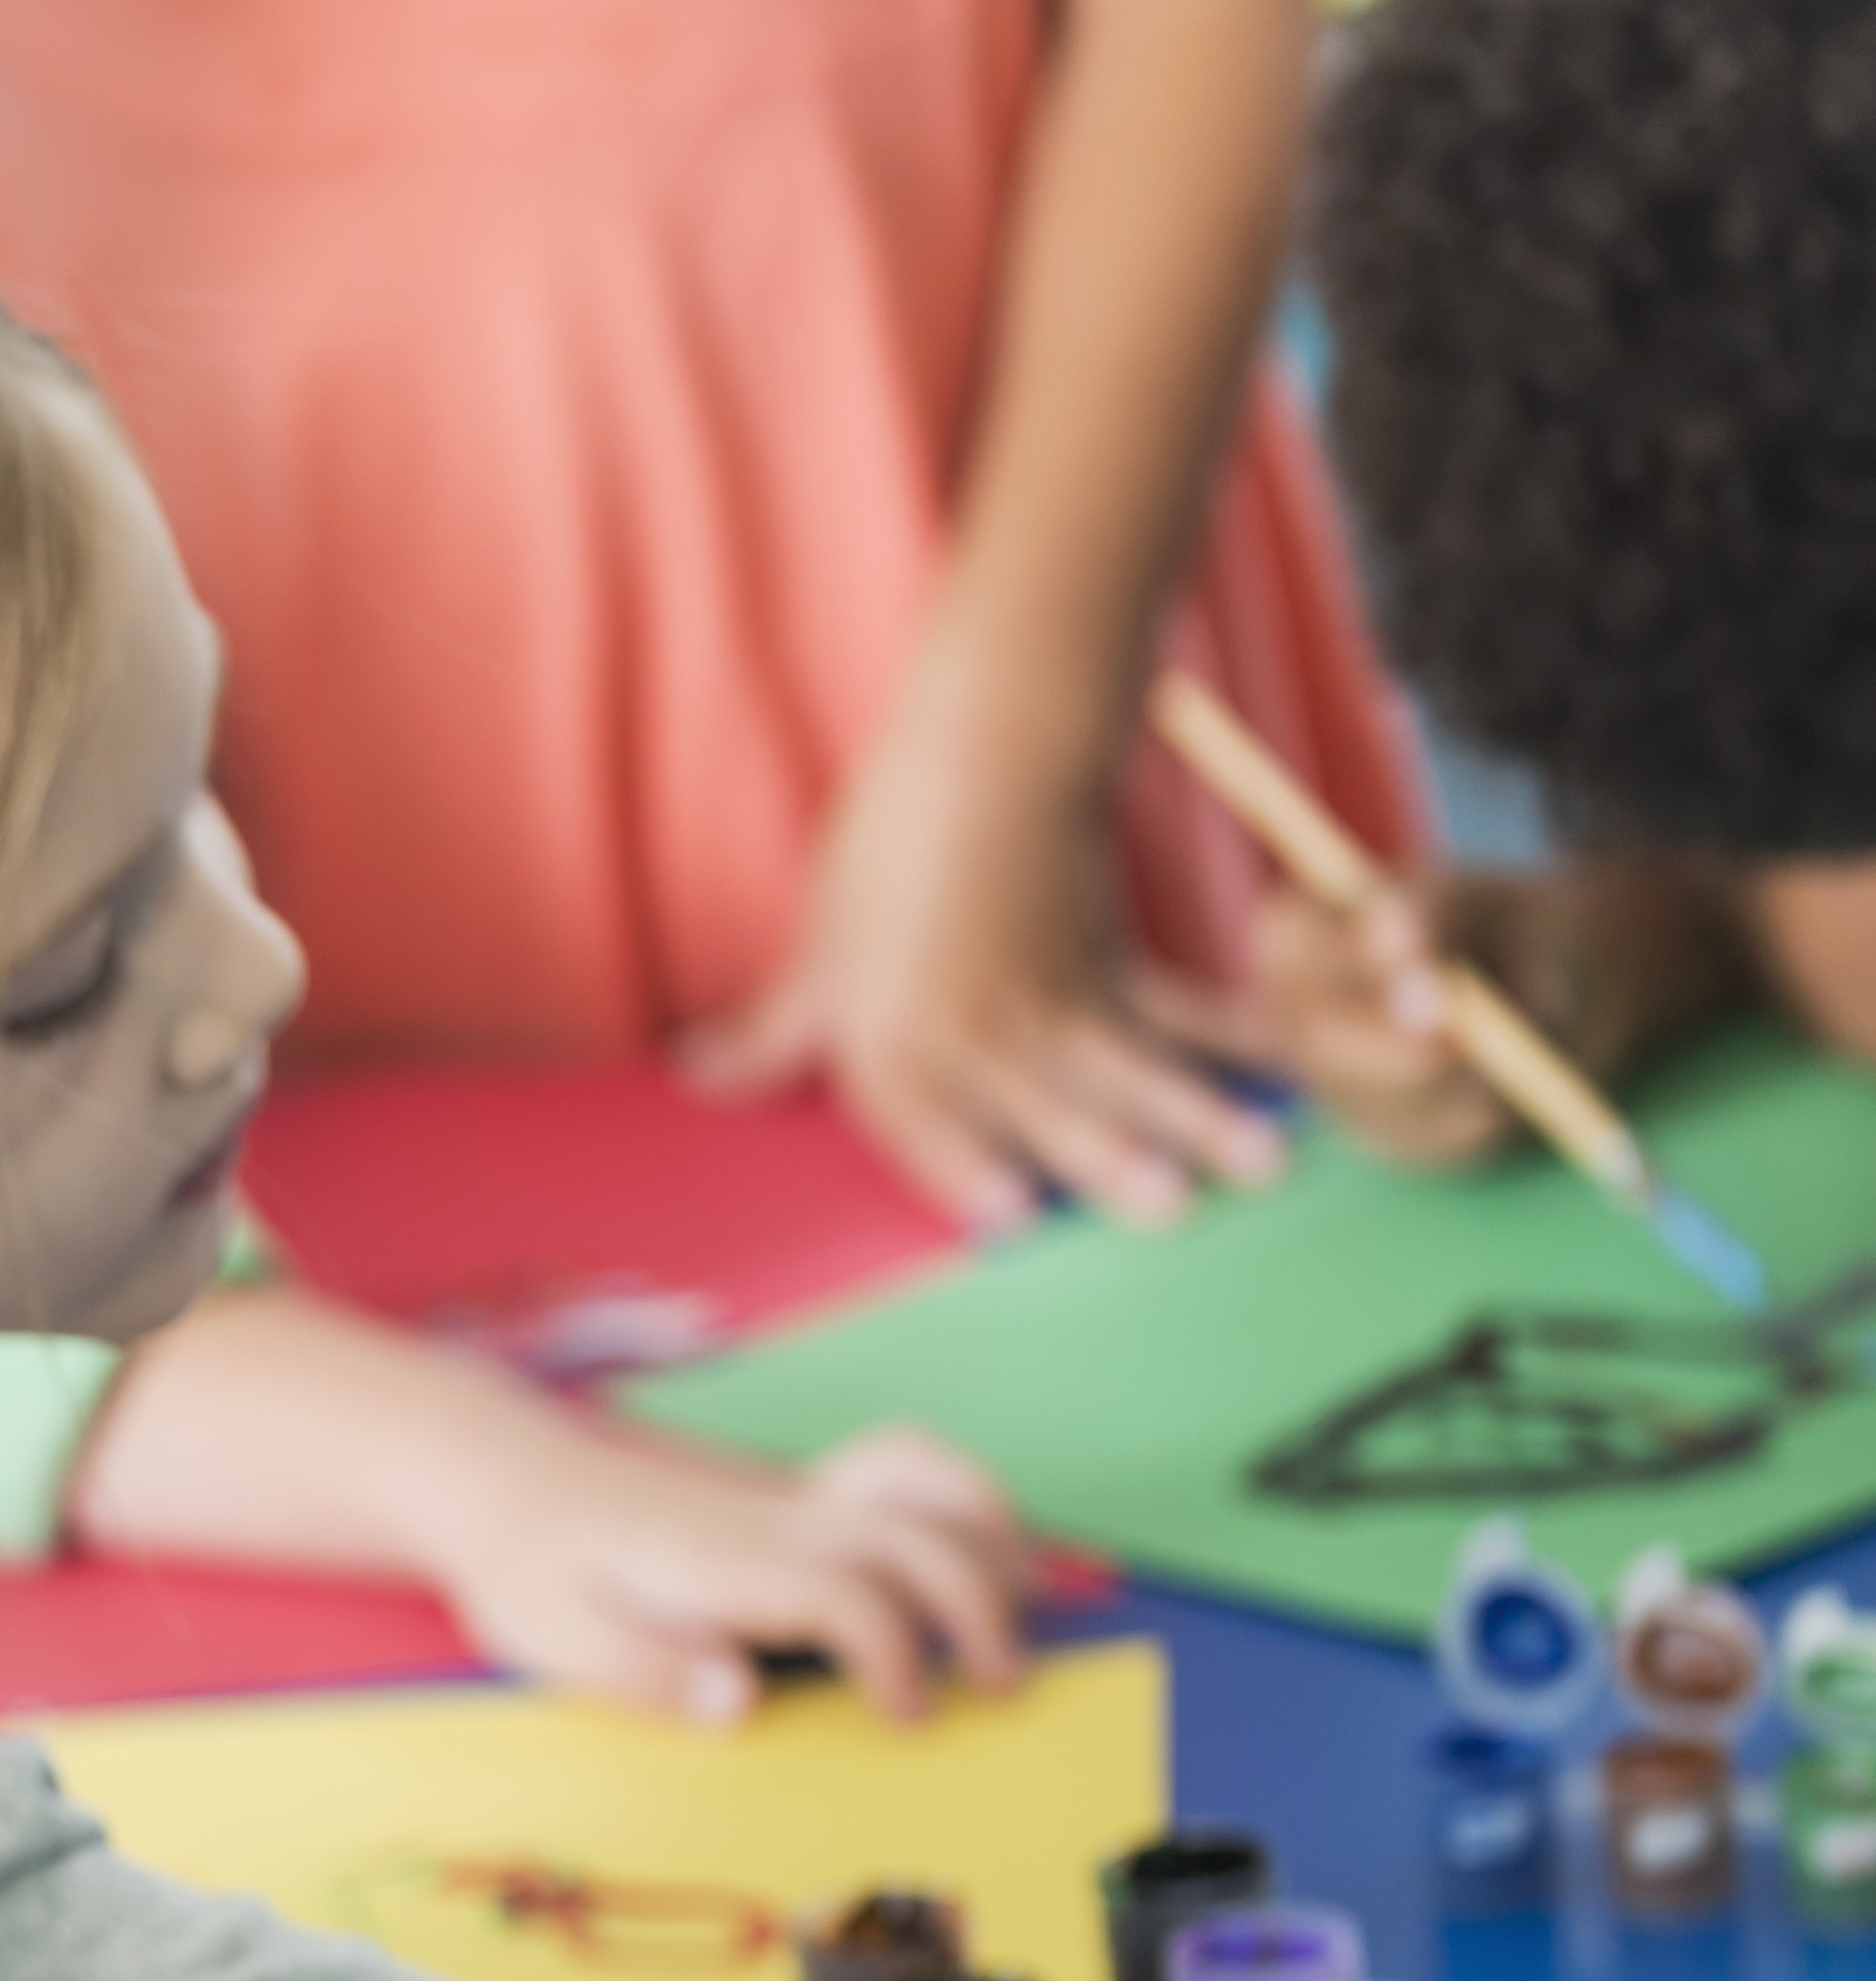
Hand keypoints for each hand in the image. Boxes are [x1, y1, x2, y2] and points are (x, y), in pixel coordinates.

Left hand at [404, 1411, 1032, 1727]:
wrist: (508, 1485)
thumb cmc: (531, 1571)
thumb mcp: (553, 1639)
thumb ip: (646, 1674)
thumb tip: (737, 1705)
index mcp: (720, 1564)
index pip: (844, 1595)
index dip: (893, 1656)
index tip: (908, 1719)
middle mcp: (772, 1520)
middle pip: (912, 1537)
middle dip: (977, 1607)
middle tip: (1003, 1685)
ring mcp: (791, 1498)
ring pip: (924, 1489)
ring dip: (992, 1543)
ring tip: (1028, 1610)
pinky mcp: (797, 1494)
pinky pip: (901, 1467)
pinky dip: (962, 1496)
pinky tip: (983, 1548)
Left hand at [686, 699, 1280, 1228]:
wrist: (983, 761)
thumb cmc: (884, 860)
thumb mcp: (813, 953)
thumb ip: (768, 1033)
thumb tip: (697, 1072)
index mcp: (892, 1041)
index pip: (924, 1122)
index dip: (965, 1167)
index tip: (1011, 1218)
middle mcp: (975, 1033)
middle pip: (1047, 1104)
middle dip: (1106, 1156)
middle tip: (1165, 1205)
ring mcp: (1054, 1004)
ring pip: (1131, 1069)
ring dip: (1195, 1117)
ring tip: (1258, 1161)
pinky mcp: (1112, 969)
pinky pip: (1179, 1014)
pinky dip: (1233, 1047)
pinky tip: (1283, 1080)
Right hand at [1246, 858, 1760, 1169]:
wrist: (1604, 980)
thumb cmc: (1547, 924)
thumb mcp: (1500, 903)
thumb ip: (1442, 914)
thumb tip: (1394, 952)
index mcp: (1313, 928)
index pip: (1292, 939)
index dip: (1337, 952)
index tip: (1408, 942)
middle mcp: (1303, 1009)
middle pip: (1315, 1032)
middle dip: (1394, 1044)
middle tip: (1467, 1037)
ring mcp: (1341, 1081)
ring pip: (1370, 1100)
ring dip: (1455, 1088)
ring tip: (1515, 1059)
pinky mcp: (1392, 1137)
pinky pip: (1425, 1145)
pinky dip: (1481, 1125)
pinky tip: (1510, 1094)